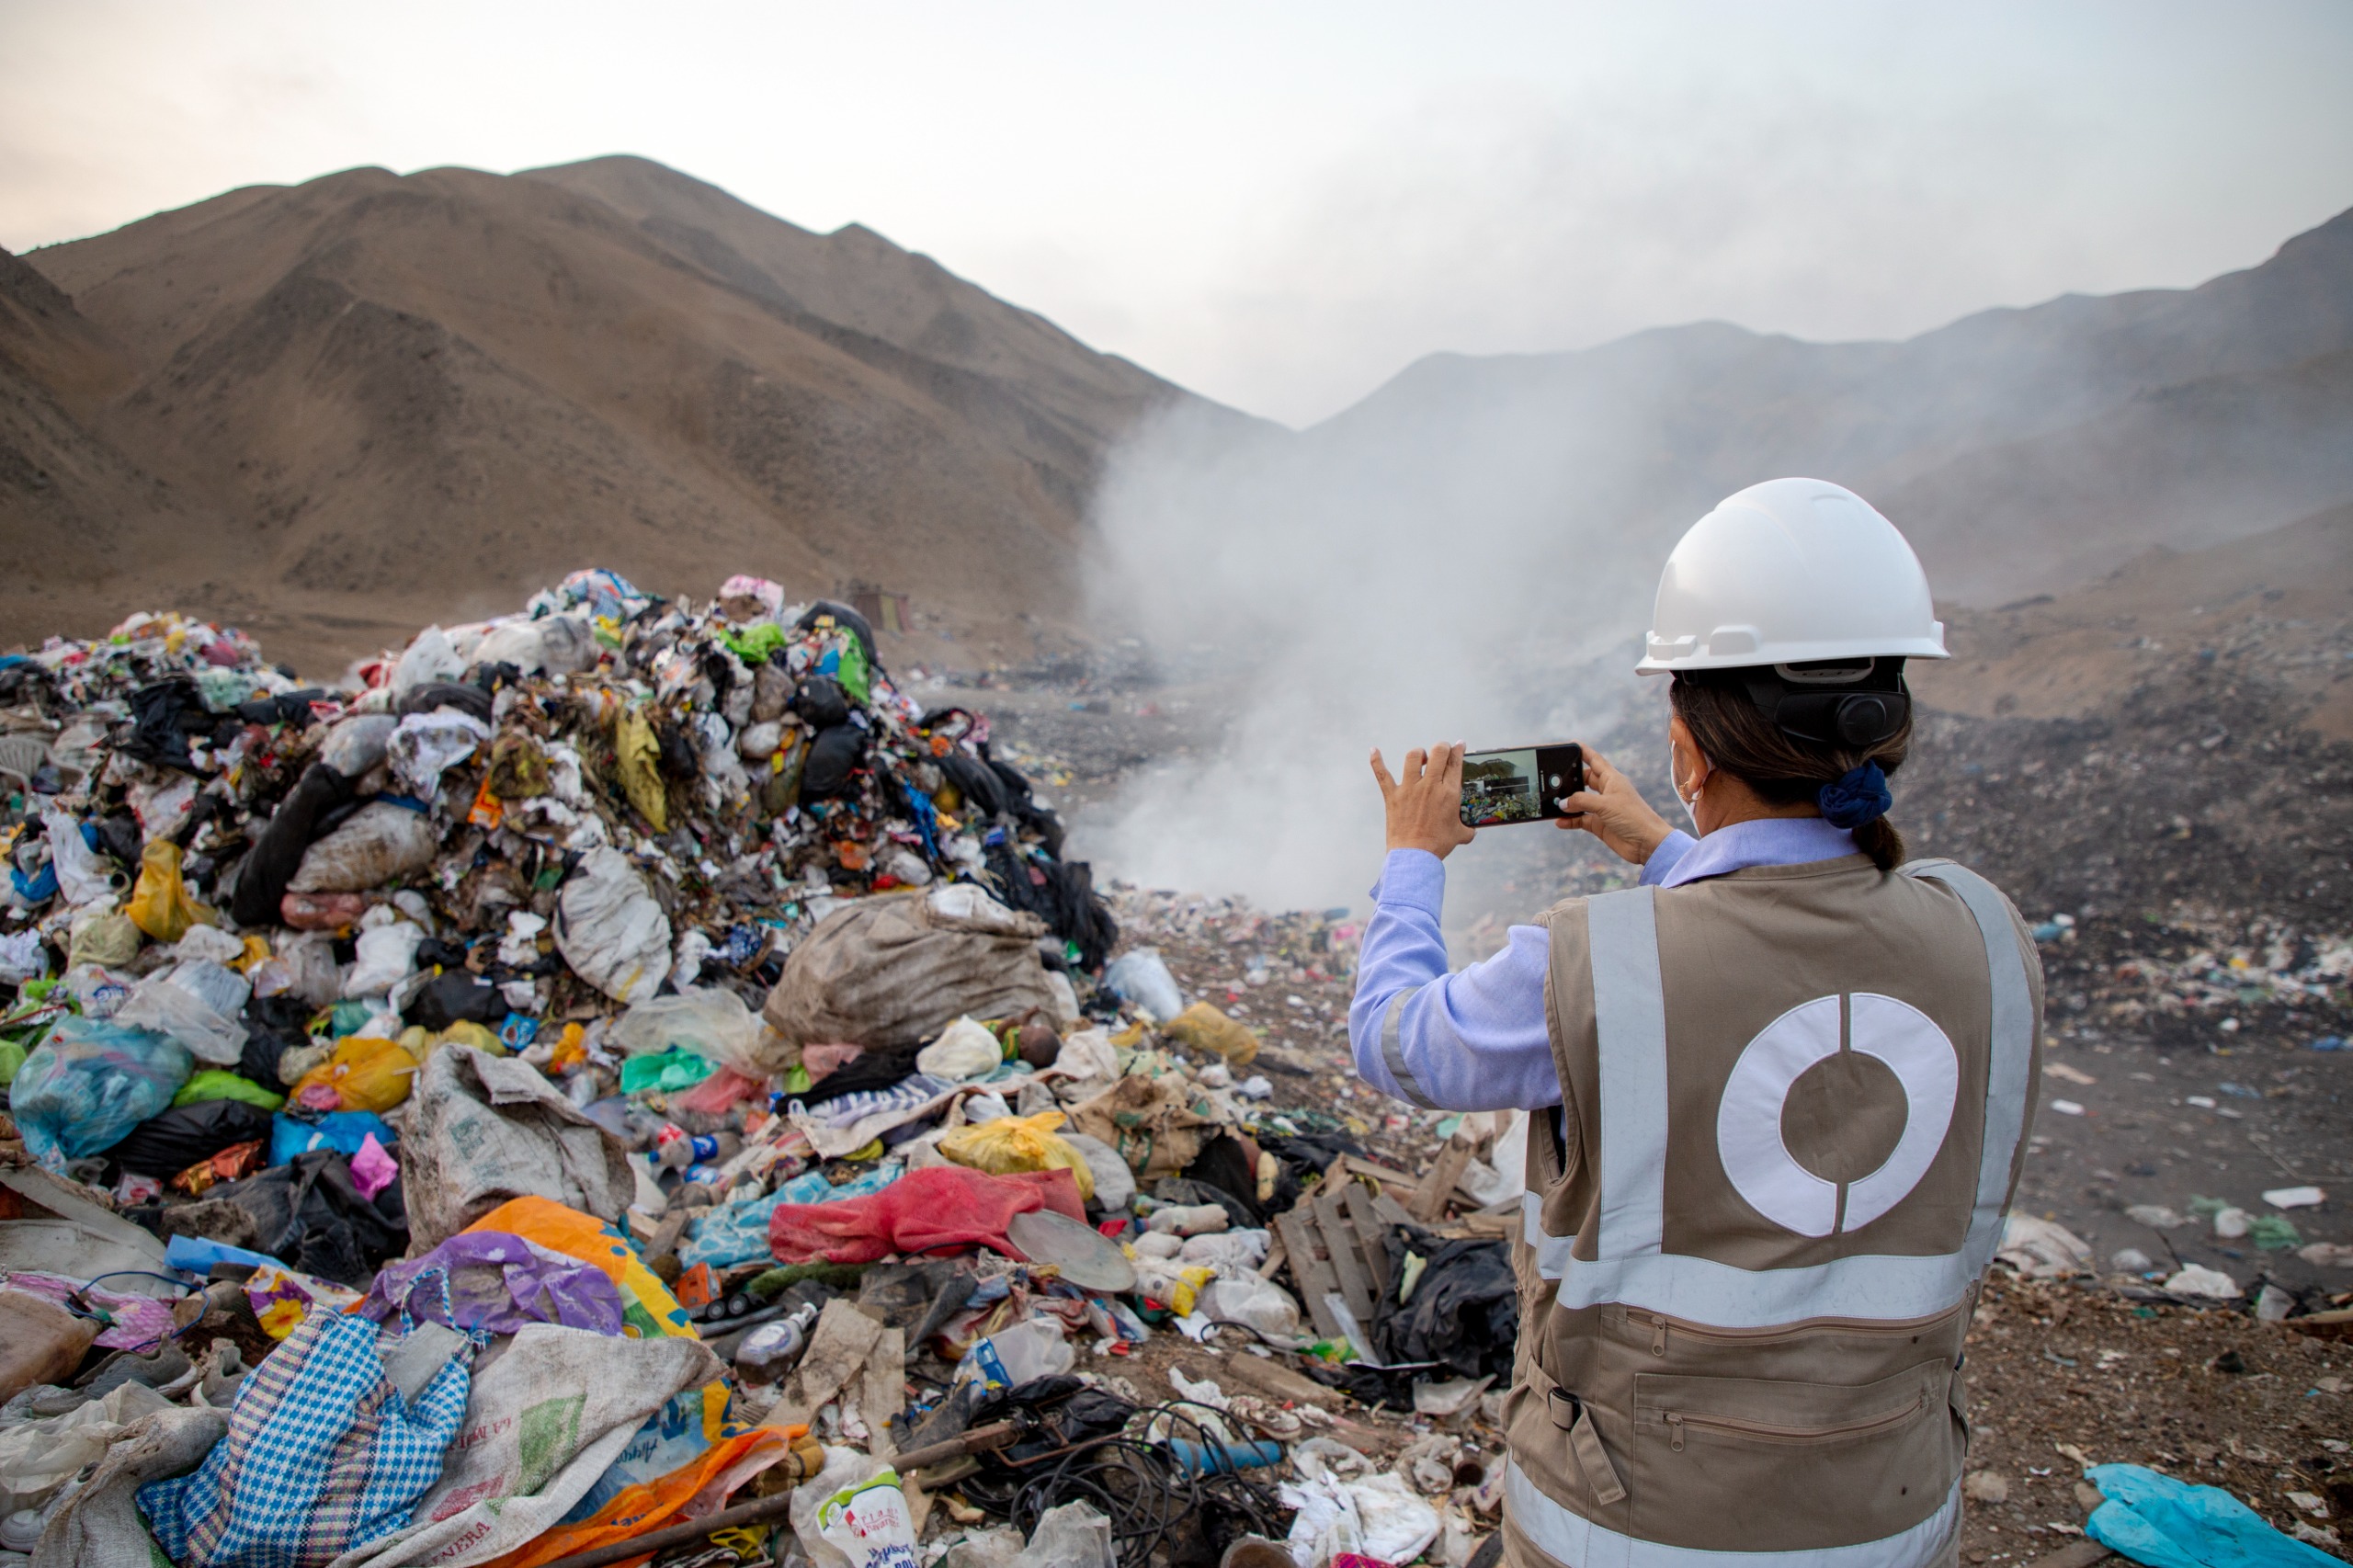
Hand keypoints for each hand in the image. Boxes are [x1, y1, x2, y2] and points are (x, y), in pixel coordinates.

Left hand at [1371, 743, 1476, 859]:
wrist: (1415, 856)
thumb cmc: (1438, 846)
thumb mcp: (1460, 835)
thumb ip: (1468, 828)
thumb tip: (1472, 830)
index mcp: (1449, 793)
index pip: (1455, 762)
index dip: (1459, 749)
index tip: (1459, 745)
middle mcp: (1430, 786)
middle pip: (1438, 752)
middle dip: (1442, 747)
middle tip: (1442, 751)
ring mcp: (1410, 789)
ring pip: (1413, 757)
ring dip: (1419, 754)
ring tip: (1421, 758)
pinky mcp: (1393, 796)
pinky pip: (1382, 774)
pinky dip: (1377, 761)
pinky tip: (1374, 750)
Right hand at [1555, 745, 1675, 865]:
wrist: (1647, 844)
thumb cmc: (1633, 817)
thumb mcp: (1605, 805)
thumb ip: (1582, 801)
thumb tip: (1562, 803)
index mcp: (1612, 780)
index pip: (1595, 760)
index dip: (1583, 752)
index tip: (1571, 744)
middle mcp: (1607, 792)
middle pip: (1584, 780)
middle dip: (1570, 780)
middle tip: (1553, 780)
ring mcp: (1603, 808)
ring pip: (1580, 801)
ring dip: (1568, 803)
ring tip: (1552, 802)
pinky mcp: (1600, 824)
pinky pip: (1580, 819)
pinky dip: (1570, 820)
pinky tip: (1560, 821)